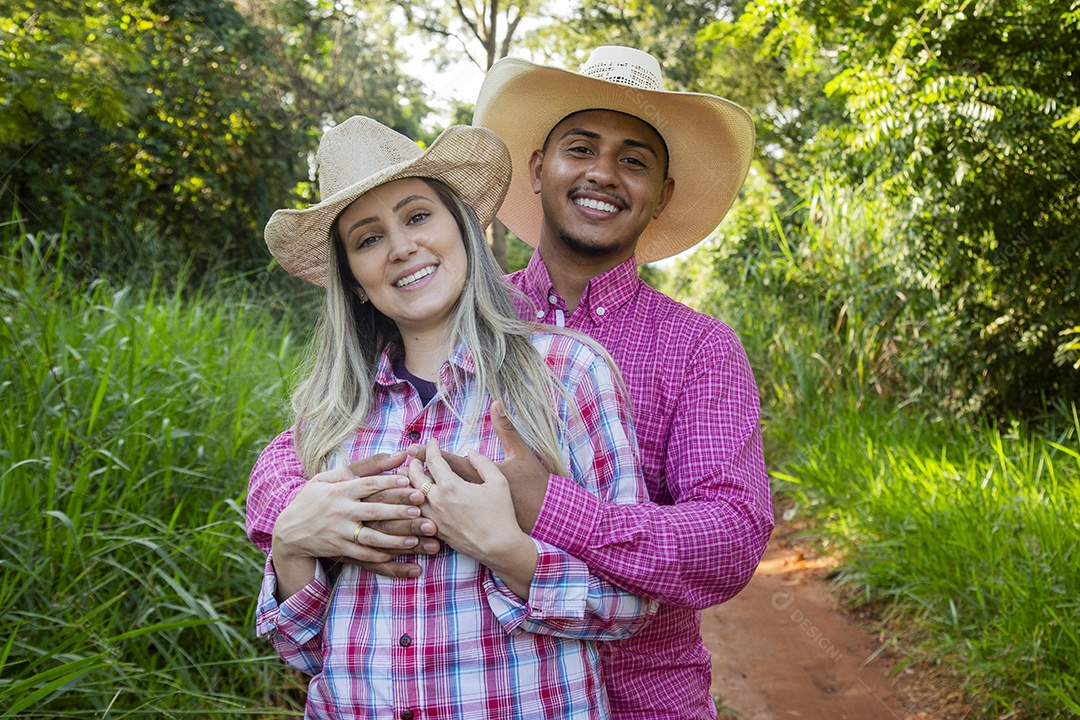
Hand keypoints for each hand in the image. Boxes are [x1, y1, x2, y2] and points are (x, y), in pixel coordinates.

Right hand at [270, 468, 423, 599]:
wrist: (288, 532)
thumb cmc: (314, 499)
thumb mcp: (331, 477)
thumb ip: (365, 466)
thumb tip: (398, 455)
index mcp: (340, 490)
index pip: (368, 484)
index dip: (390, 483)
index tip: (410, 482)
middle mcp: (340, 510)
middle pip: (373, 510)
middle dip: (398, 510)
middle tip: (419, 509)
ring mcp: (339, 531)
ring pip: (370, 536)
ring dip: (393, 538)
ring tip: (414, 538)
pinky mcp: (338, 549)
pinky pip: (362, 553)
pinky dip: (380, 554)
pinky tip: (397, 554)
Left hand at [407, 401, 549, 531]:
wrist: (499, 547)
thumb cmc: (501, 514)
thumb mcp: (498, 482)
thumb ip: (483, 462)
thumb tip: (470, 452)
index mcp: (451, 486)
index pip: (433, 460)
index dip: (431, 447)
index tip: (433, 441)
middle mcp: (437, 501)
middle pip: (414, 476)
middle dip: (414, 463)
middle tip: (417, 458)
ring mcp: (434, 518)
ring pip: (411, 496)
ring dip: (410, 483)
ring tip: (412, 476)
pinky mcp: (435, 531)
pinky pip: (417, 513)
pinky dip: (414, 502)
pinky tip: (418, 498)